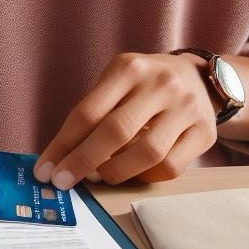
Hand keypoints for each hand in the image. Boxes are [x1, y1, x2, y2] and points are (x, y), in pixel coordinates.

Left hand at [33, 52, 216, 189]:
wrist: (199, 78)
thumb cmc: (145, 84)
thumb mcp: (118, 81)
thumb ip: (93, 112)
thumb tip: (60, 158)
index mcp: (129, 67)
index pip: (89, 111)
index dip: (63, 144)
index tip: (45, 170)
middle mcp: (160, 83)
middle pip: (115, 132)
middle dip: (83, 162)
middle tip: (63, 181)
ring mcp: (186, 107)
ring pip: (146, 154)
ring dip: (115, 172)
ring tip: (98, 176)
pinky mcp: (204, 132)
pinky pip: (170, 167)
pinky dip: (145, 177)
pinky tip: (133, 172)